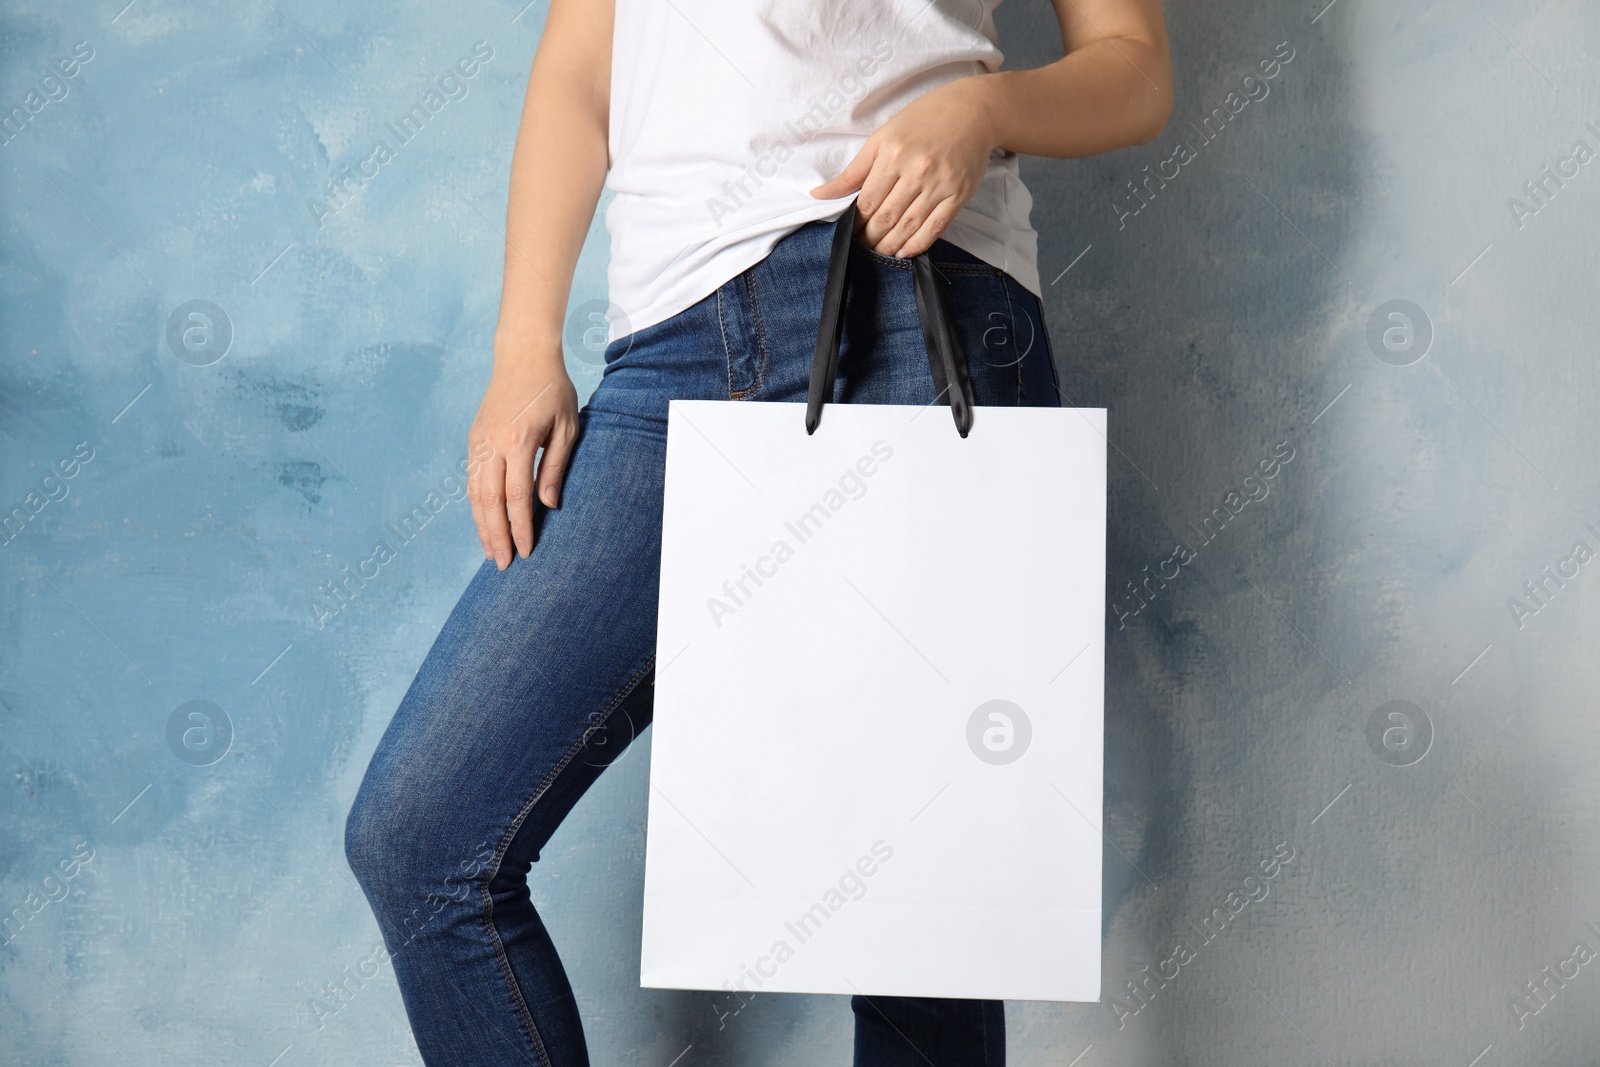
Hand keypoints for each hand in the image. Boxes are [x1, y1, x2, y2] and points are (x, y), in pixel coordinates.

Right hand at [467, 347, 578, 569]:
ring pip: (474, 493)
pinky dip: (476, 505)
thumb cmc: (553, 390)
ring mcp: (478, 440)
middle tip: (503, 564)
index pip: (516, 496)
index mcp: (518, 441)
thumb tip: (547, 506)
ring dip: (481, 525)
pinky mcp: (473, 438)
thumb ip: (555, 468)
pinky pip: (471, 479)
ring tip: (491, 551)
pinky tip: (484, 522)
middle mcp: (492, 443)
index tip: (526, 551)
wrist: (523, 355)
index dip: (520, 527)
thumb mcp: (567, 428)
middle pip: (489, 501)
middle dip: (496, 536)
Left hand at [810, 77, 997, 257]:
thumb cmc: (924, 120)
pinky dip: (917, 244)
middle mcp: (916, 170)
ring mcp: (940, 184)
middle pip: (886, 217)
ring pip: (908, 226)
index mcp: (892, 154)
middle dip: (870, 238)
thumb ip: (853, 171)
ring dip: (890, 245)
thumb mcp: (882, 136)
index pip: (868, 200)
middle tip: (862, 248)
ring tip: (879, 253)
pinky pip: (935, 227)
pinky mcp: (958, 194)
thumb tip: (820, 194)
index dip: (856, 222)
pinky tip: (904, 251)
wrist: (973, 111)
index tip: (850, 233)